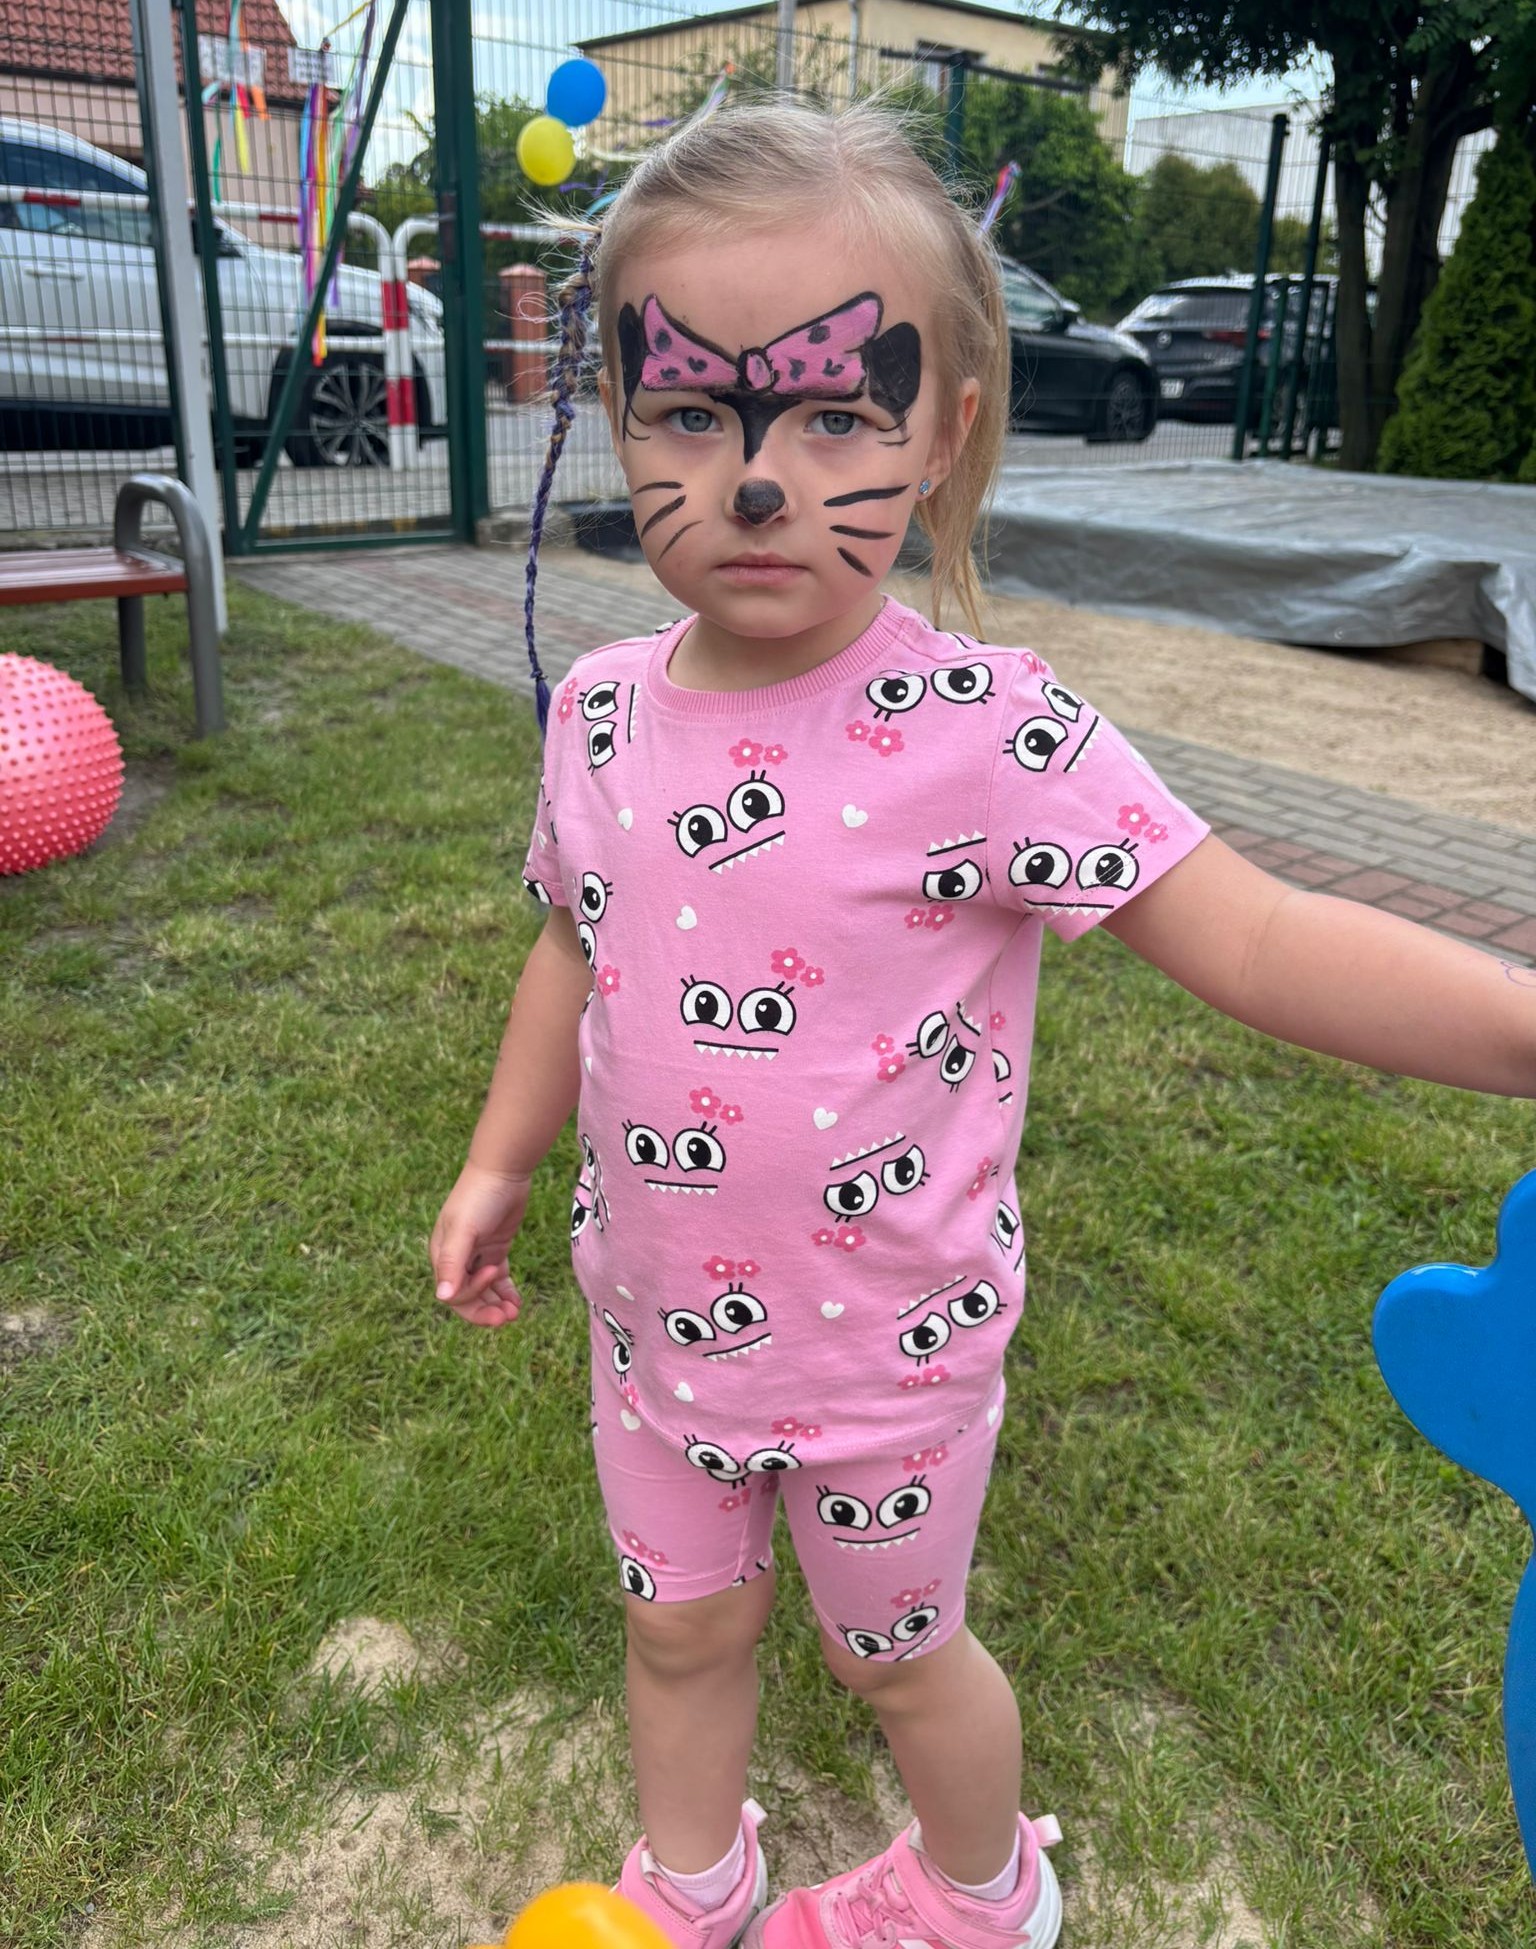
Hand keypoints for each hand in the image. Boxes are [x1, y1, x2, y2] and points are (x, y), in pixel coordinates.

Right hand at [429, 1163, 534, 1326]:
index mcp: (442, 1256)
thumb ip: (453, 1264)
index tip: (493, 1272)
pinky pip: (498, 1279)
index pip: (453, 1293)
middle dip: (485, 1310)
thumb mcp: (464, 1230)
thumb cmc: (478, 1198)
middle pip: (468, 1297)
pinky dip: (505, 1292)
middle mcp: (457, 1259)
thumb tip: (442, 1297)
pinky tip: (516, 1302)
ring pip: (484, 1291)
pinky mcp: (496, 1249)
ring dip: (497, 1304)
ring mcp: (478, 1255)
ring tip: (514, 1313)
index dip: (473, 1294)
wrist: (503, 1171)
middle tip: (507, 1319)